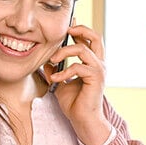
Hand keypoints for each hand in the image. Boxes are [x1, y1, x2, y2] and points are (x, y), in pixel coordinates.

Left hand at [45, 23, 111, 144]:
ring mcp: (99, 70)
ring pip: (83, 49)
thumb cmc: (75, 103)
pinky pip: (78, 67)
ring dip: (65, 52)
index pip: (89, 39)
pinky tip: (55, 79)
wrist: (82, 120)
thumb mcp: (61, 83)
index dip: (79, 29)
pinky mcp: (96, 78)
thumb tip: (46, 61)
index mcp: (92, 62)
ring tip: (53, 60)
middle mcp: (99, 64)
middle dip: (80, 30)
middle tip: (66, 31)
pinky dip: (64, 71)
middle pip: (95, 37)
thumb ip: (56, 70)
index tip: (67, 24)